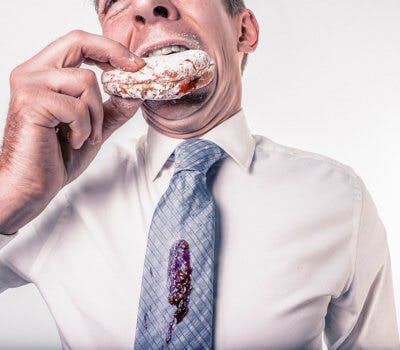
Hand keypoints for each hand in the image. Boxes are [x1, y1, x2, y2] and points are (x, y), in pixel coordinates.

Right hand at [0, 30, 144, 231]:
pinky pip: (78, 107)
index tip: (136, 63)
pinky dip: (84, 128)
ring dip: (96, 115)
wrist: (32, 185)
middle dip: (113, 54)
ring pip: (86, 81)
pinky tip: (72, 141)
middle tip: (136, 69)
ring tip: (84, 135)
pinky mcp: (31, 102)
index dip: (110, 48)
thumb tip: (136, 92)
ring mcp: (29, 85)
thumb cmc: (56, 157)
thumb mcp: (94, 127)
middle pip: (78, 42)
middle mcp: (32, 73)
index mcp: (44, 74)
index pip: (78, 42)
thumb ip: (112, 109)